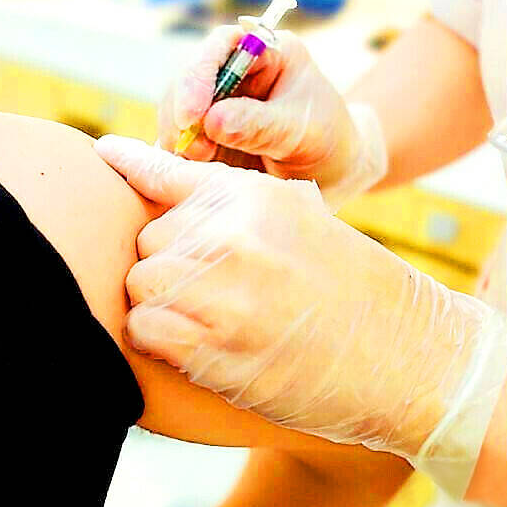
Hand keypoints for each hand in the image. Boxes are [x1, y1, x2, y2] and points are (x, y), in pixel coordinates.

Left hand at [95, 134, 506, 497]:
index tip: (101, 152)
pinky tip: (199, 343)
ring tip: (210, 316)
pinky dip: (159, 339)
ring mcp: (219, 290)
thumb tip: (166, 187)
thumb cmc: (348, 285)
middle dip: (167, 263)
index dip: (128, 163)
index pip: (167, 172)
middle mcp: (229, 235)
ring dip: (161, 303)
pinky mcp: (211, 345)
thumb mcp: (296, 218)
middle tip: (213, 288)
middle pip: (146, 239)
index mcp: (250, 197)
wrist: (404, 354)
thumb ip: (230, 202)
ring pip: (139, 283)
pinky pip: (142, 328)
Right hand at [159, 25, 386, 209]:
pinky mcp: (203, 134)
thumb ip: (261, 126)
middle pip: (188, 78)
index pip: (221, 45)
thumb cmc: (327, 142)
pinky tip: (192, 172)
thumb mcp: (302, 133)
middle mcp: (234, 72)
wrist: (333, 175)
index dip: (199, 75)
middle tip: (196, 151)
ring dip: (178, 138)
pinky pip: (177, 139)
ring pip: (175, 111)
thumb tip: (212, 121)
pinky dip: (178, 157)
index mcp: (266, 52)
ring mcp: (215, 103)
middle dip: (182, 113)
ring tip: (201, 163)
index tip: (193, 115)